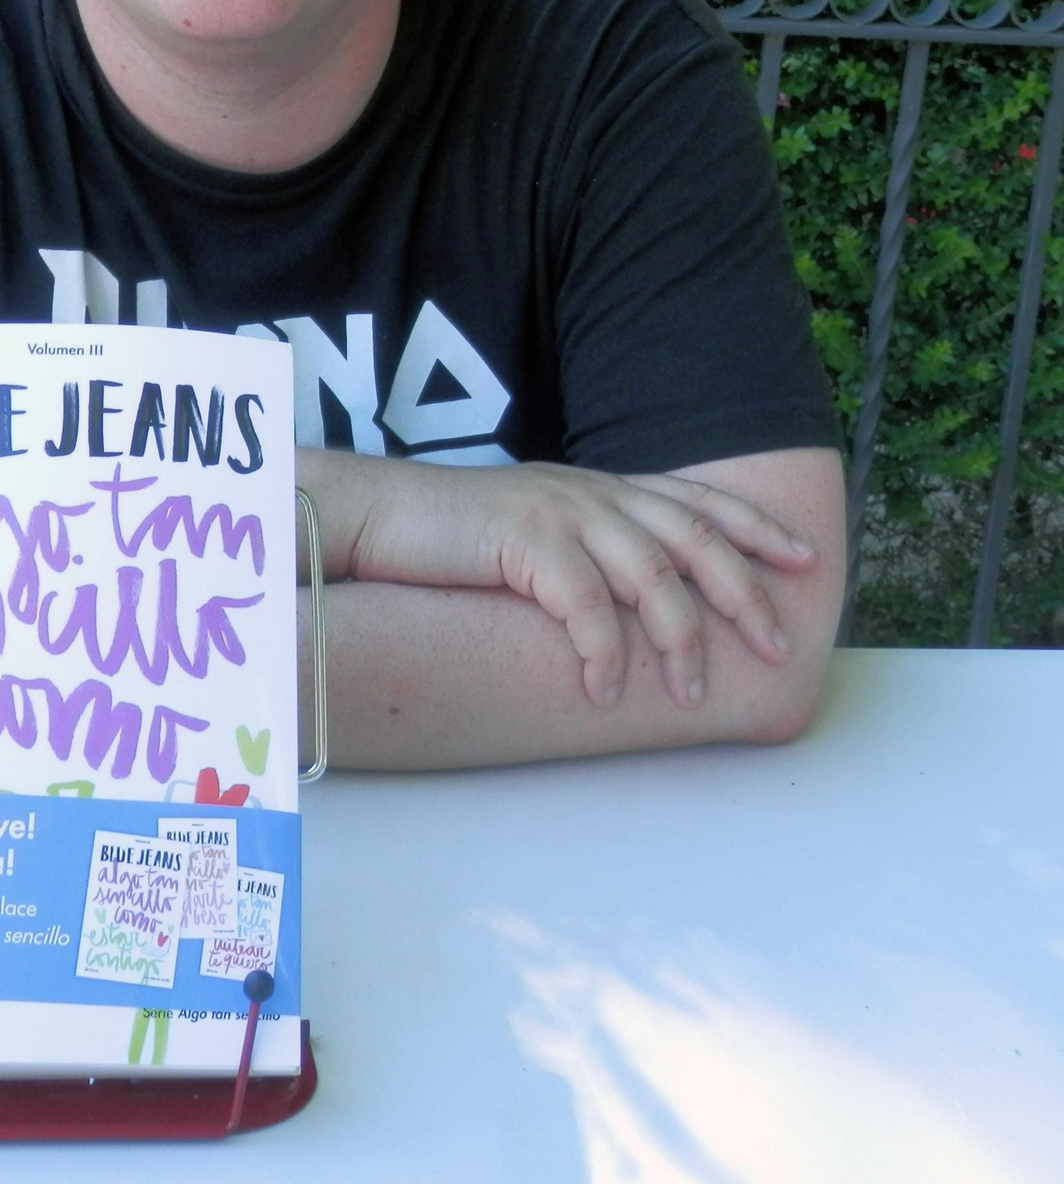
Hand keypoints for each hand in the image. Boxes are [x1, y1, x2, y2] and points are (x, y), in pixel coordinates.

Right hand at [301, 453, 814, 714]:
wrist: (378, 517)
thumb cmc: (451, 539)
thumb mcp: (534, 533)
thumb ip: (584, 551)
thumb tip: (633, 604)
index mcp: (598, 488)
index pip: (695, 500)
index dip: (755, 527)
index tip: (806, 559)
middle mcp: (590, 491)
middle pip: (692, 536)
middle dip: (744, 592)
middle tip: (777, 647)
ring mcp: (560, 510)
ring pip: (652, 571)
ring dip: (679, 638)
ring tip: (690, 695)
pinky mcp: (525, 538)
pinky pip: (584, 601)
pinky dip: (603, 650)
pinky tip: (605, 691)